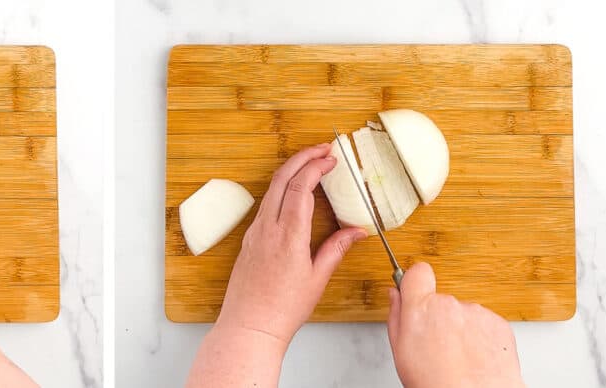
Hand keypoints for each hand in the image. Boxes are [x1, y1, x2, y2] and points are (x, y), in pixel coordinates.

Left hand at [216, 143, 366, 343]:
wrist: (249, 325)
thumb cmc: (282, 308)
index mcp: (288, 235)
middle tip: (322, 149)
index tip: (331, 158)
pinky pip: (265, 205)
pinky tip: (292, 193)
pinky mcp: (249, 239)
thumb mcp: (317, 279)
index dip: (315, 167)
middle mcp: (267, 228)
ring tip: (310, 164)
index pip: (300, 188)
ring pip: (270, 190)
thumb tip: (357, 232)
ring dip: (290, 172)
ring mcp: (255, 232)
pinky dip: (280, 189)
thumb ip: (336, 249)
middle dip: (302, 158)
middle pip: (281, 179)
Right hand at [387, 263, 523, 387]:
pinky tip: (473, 356)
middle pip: (440, 300)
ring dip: (460, 328)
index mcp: (421, 308)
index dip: (415, 281)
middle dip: (438, 317)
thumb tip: (396, 296)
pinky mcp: (498, 322)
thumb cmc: (437, 381)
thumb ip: (396, 315)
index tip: (414, 290)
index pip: (418, 273)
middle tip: (436, 344)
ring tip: (457, 356)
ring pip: (463, 313)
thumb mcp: (401, 350)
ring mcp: (476, 312)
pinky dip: (479, 337)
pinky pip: (484, 323)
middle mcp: (449, 304)